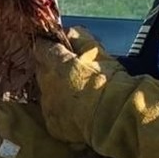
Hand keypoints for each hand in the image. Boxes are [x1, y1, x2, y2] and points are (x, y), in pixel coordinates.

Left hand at [32, 27, 123, 144]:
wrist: (117, 116)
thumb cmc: (111, 81)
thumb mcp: (98, 51)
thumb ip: (79, 38)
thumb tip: (68, 32)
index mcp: (56, 64)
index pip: (41, 48)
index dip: (48, 46)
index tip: (55, 47)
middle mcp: (46, 84)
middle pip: (41, 71)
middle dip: (51, 69)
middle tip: (70, 72)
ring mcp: (48, 107)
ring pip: (45, 94)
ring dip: (55, 91)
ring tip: (76, 94)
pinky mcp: (53, 125)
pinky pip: (52, 114)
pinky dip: (61, 112)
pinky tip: (76, 112)